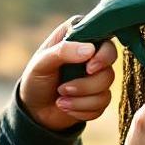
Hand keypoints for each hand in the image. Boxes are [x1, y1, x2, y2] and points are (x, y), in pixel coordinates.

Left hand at [19, 16, 117, 131]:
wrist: (35, 110)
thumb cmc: (36, 79)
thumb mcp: (41, 63)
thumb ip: (63, 51)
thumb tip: (90, 50)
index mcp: (78, 36)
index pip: (103, 34)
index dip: (102, 53)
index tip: (89, 68)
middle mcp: (92, 52)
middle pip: (110, 60)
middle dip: (89, 81)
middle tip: (66, 88)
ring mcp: (98, 74)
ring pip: (106, 85)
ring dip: (80, 97)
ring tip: (60, 98)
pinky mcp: (100, 95)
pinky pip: (102, 103)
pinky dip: (81, 108)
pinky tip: (65, 106)